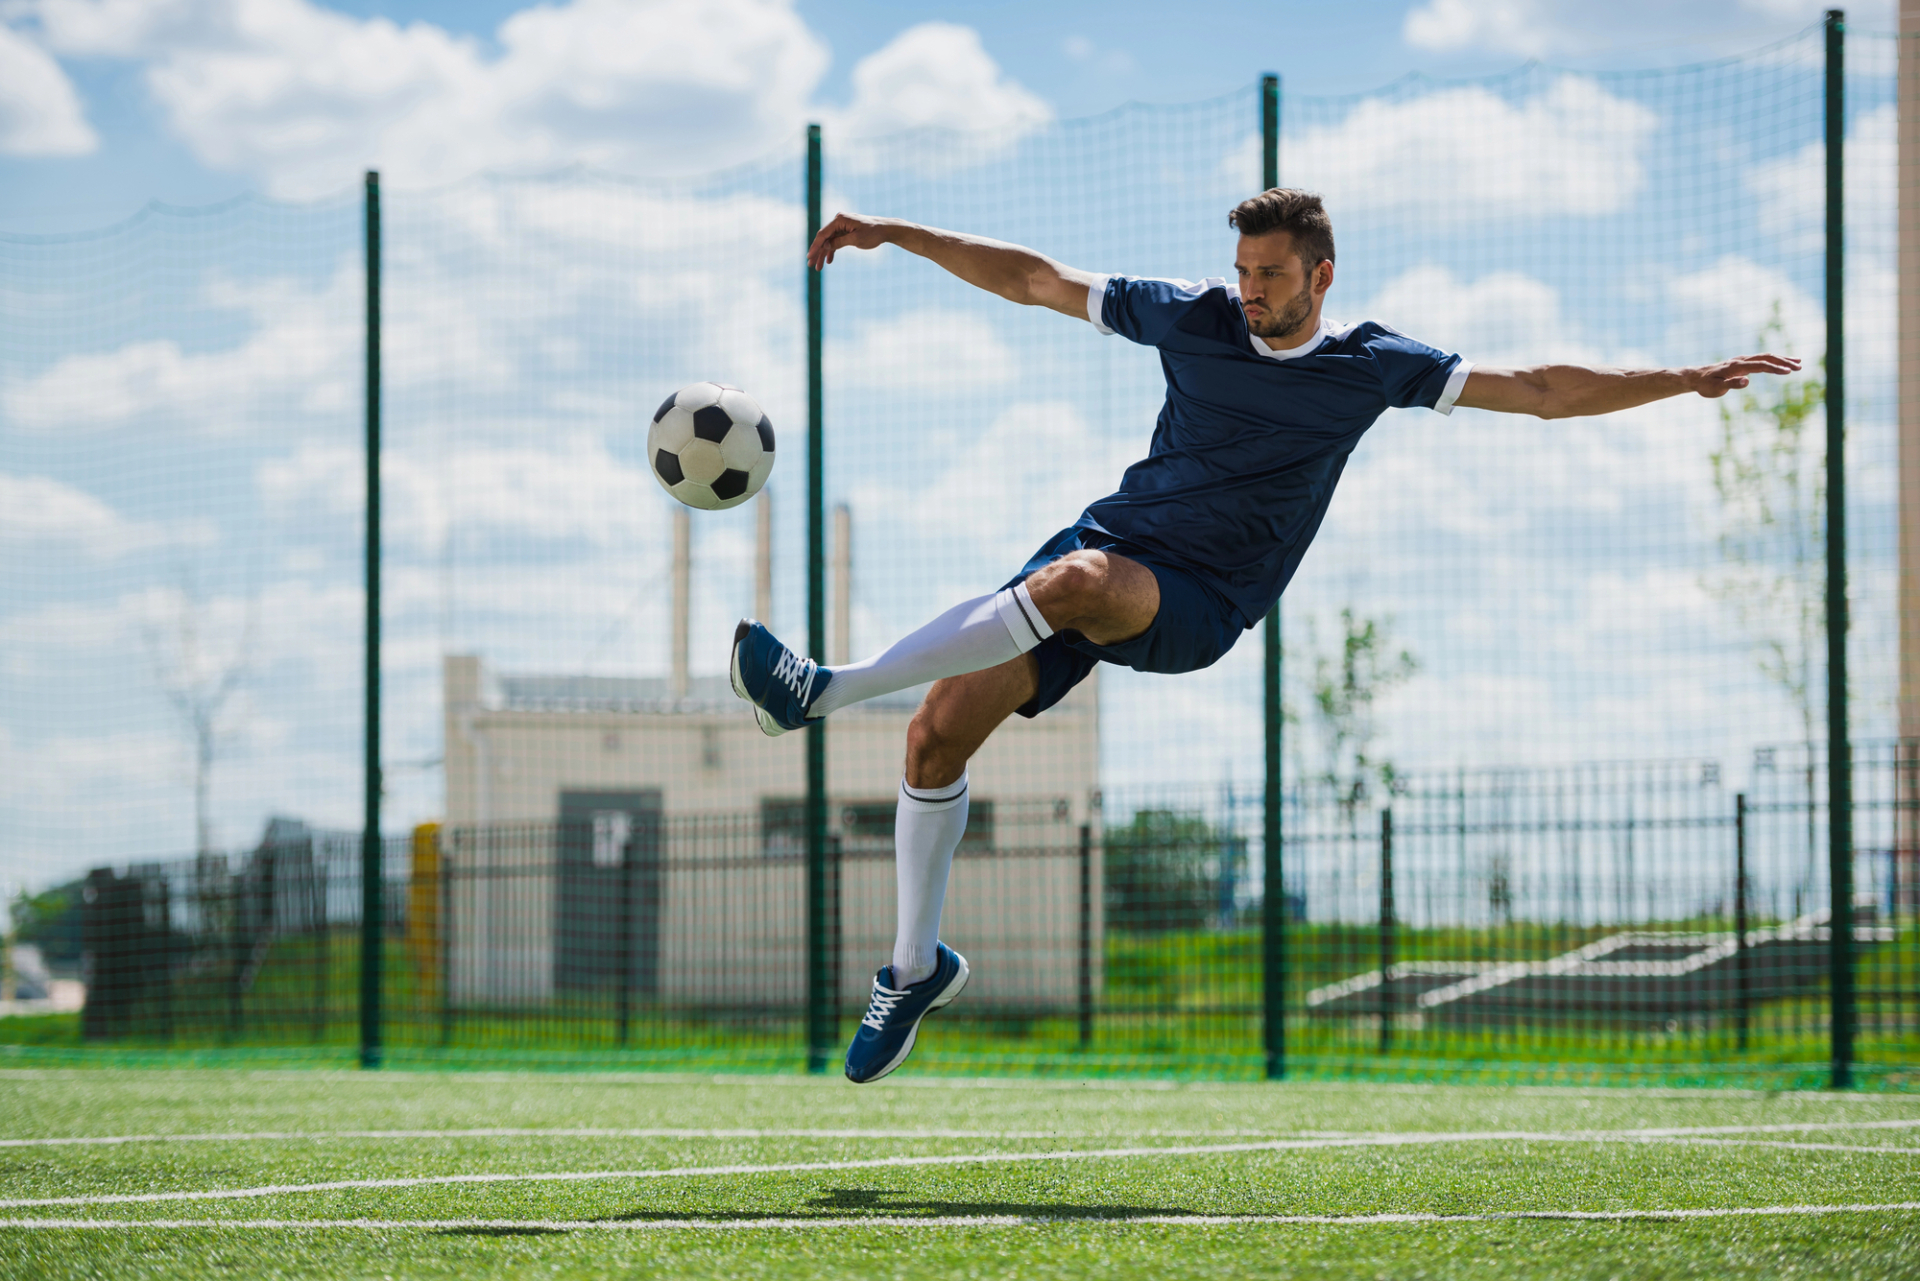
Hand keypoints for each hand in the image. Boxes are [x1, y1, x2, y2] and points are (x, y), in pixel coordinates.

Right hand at [807, 212, 897, 268]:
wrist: (886, 229)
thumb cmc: (873, 233)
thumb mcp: (855, 240)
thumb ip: (839, 242)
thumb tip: (825, 246)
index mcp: (840, 219)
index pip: (823, 234)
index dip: (815, 247)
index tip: (809, 257)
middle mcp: (839, 220)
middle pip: (824, 238)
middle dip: (818, 252)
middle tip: (811, 265)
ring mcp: (842, 225)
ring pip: (829, 241)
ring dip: (824, 254)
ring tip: (819, 268)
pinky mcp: (846, 230)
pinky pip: (836, 241)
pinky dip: (833, 250)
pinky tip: (829, 261)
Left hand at [1684, 352, 1802, 398]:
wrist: (1697, 377)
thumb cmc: (1706, 385)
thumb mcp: (1716, 388)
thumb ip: (1731, 385)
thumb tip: (1747, 381)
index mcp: (1736, 366)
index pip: (1760, 365)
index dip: (1774, 368)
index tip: (1788, 371)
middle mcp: (1741, 360)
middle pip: (1766, 357)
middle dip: (1783, 361)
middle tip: (1799, 367)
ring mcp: (1743, 360)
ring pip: (1766, 356)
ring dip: (1782, 359)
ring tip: (1798, 363)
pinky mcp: (1743, 363)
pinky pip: (1762, 359)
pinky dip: (1774, 360)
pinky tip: (1784, 363)